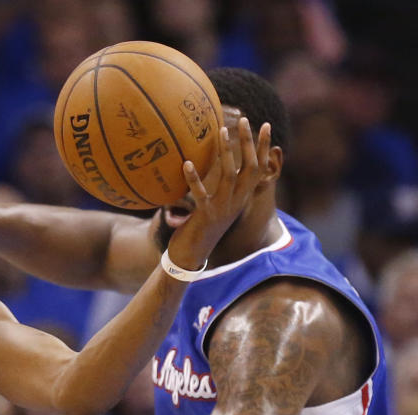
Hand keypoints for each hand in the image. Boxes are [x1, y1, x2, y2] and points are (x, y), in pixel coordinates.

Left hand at [167, 118, 271, 268]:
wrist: (191, 255)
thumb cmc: (200, 226)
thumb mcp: (215, 203)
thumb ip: (220, 186)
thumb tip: (217, 164)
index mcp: (241, 197)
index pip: (259, 168)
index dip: (264, 147)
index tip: (266, 125)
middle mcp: (237, 201)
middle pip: (249, 168)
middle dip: (249, 143)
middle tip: (246, 120)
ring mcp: (222, 209)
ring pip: (228, 176)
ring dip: (226, 153)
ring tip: (221, 131)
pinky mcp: (205, 216)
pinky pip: (200, 194)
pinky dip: (193, 178)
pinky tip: (187, 163)